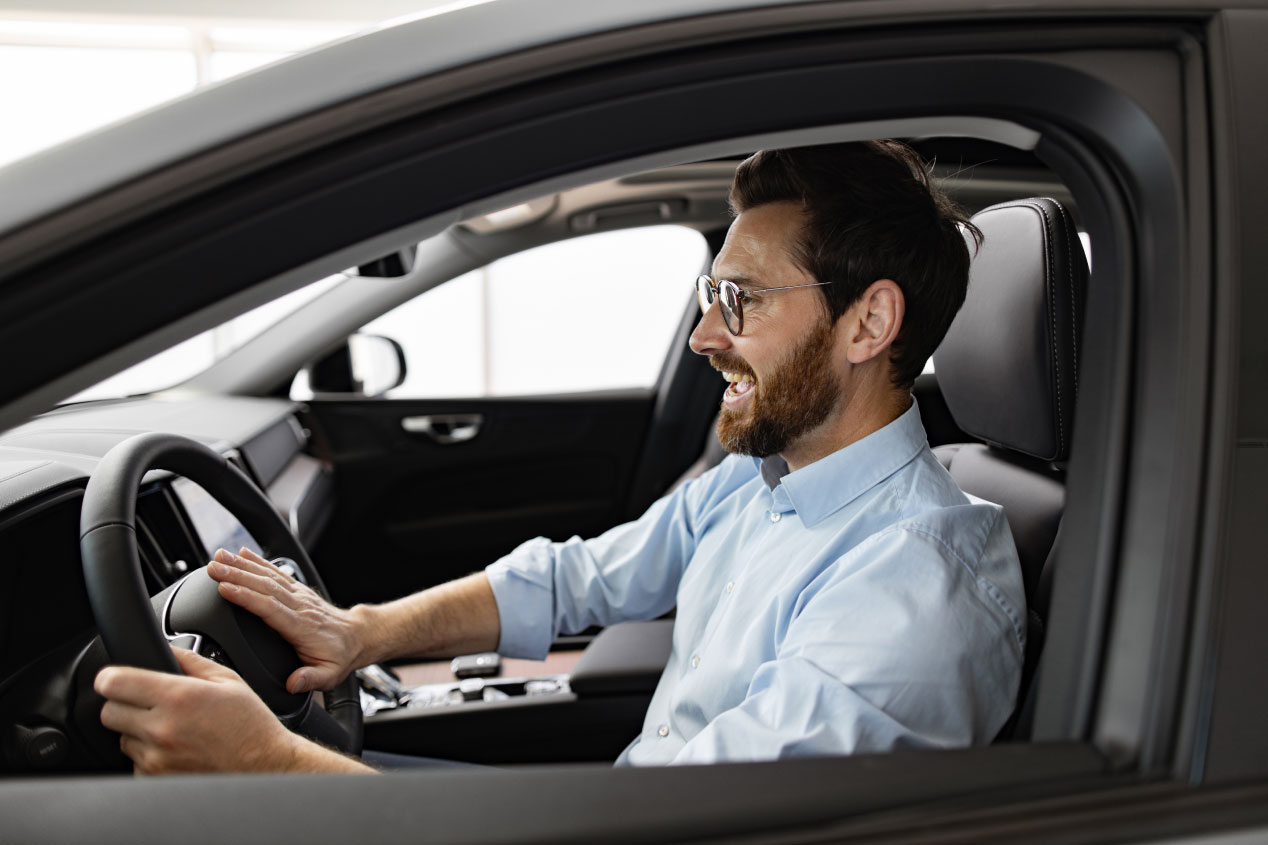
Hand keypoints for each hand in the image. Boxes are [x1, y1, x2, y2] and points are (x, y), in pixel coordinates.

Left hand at [95, 646, 300, 773]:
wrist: (265, 767)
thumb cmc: (251, 725)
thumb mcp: (228, 680)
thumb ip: (191, 660)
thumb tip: (166, 648)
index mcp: (179, 697)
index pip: (114, 682)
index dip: (112, 677)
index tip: (117, 679)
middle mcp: (162, 729)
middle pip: (109, 712)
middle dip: (124, 704)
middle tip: (148, 704)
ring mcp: (156, 759)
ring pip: (121, 739)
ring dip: (137, 732)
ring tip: (170, 730)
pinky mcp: (156, 780)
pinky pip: (135, 763)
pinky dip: (148, 756)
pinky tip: (175, 750)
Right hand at [207, 548, 366, 692]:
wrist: (357, 636)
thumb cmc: (340, 656)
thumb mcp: (329, 675)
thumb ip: (311, 680)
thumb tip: (293, 684)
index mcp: (302, 627)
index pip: (271, 608)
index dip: (247, 597)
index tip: (225, 589)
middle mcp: (299, 606)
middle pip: (265, 587)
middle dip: (238, 576)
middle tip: (213, 568)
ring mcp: (298, 595)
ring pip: (268, 576)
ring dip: (243, 565)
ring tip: (220, 557)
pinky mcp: (297, 590)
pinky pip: (276, 573)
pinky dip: (258, 562)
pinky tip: (242, 554)